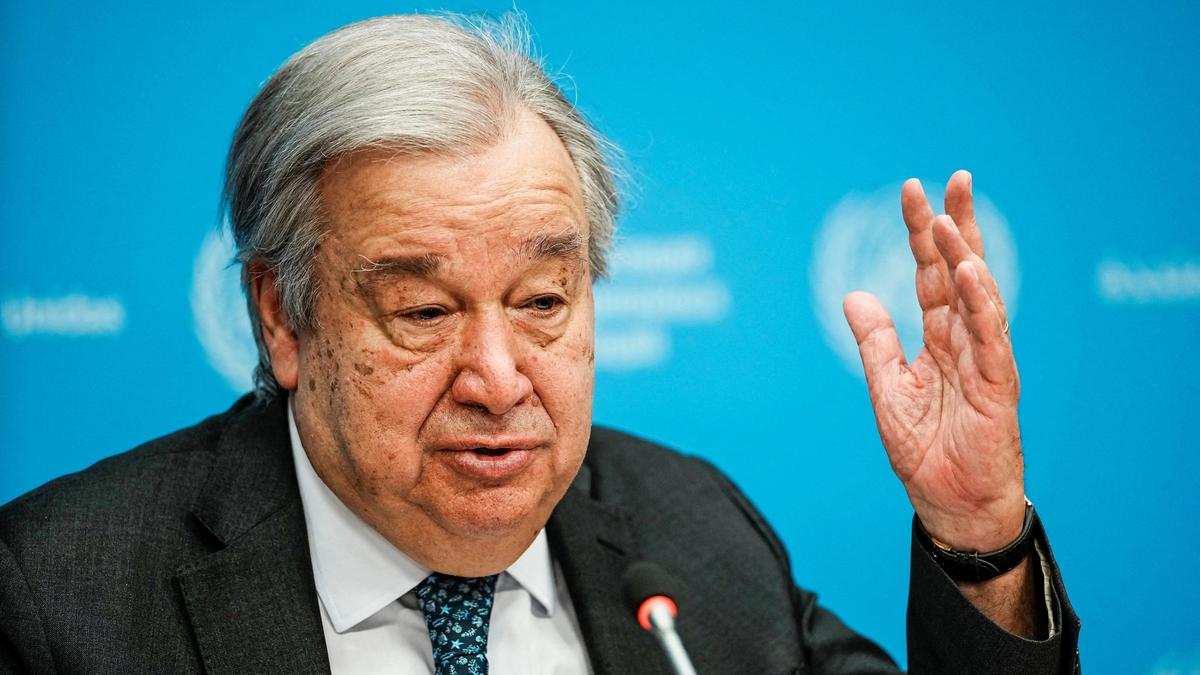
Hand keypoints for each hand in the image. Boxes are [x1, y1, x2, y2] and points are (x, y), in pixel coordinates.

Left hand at [843, 171, 1025, 551]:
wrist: (950, 505)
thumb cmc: (926, 451)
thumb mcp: (887, 389)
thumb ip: (875, 342)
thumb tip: (853, 294)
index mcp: (939, 338)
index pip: (931, 274)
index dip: (922, 234)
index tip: (913, 191)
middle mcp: (965, 341)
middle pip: (963, 272)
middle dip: (958, 226)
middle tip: (956, 179)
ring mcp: (985, 361)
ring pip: (980, 298)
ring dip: (966, 258)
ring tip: (950, 221)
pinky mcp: (998, 388)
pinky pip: (991, 340)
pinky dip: (982, 306)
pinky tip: (972, 274)